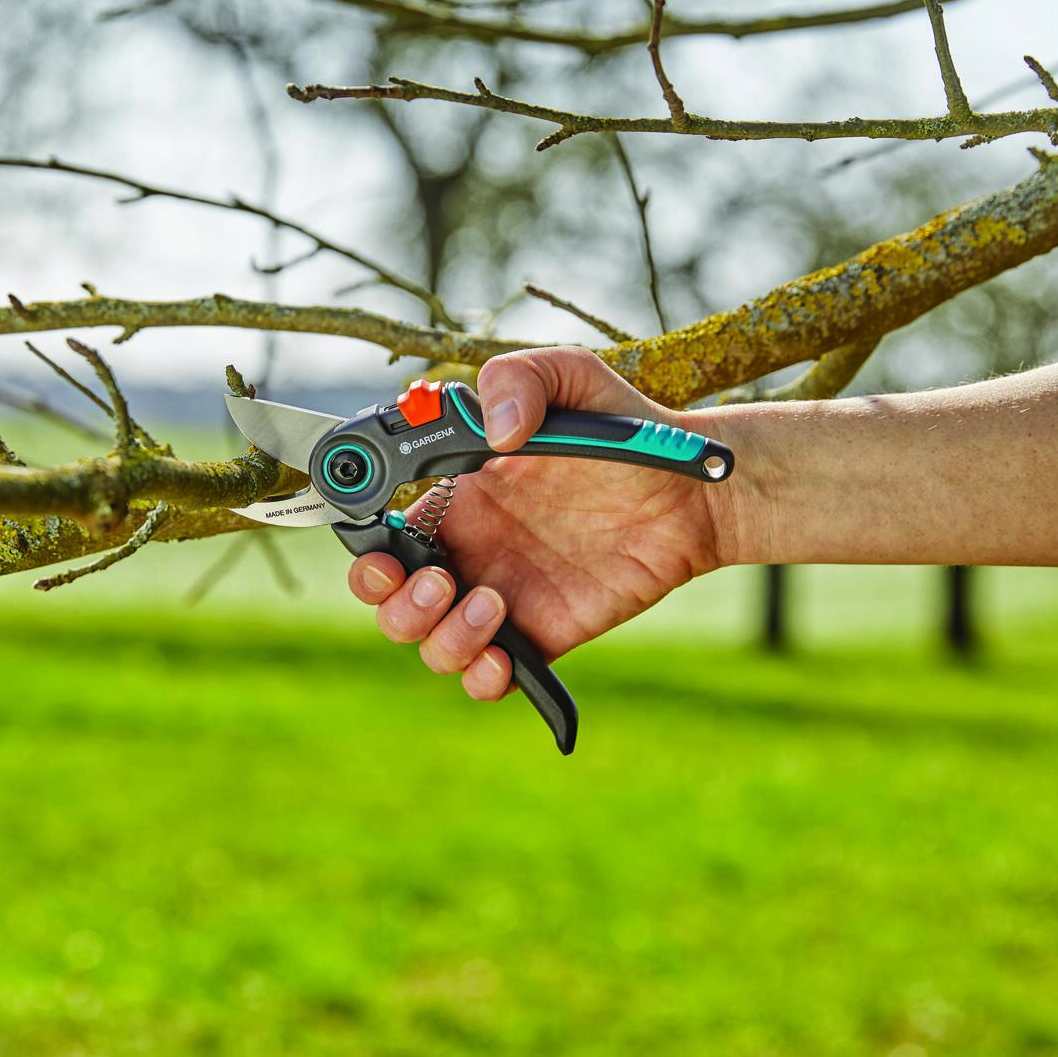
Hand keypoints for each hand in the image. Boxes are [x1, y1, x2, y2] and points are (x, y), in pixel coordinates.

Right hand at [346, 347, 724, 701]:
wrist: (693, 490)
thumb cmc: (625, 429)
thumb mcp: (570, 377)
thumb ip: (519, 379)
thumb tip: (494, 435)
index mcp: (457, 497)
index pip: (379, 529)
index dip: (364, 544)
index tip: (378, 542)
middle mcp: (470, 551)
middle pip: (387, 598)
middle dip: (391, 599)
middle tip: (439, 579)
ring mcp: (502, 597)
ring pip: (429, 643)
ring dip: (440, 635)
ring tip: (491, 605)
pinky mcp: (542, 636)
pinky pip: (487, 679)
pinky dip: (480, 679)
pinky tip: (503, 657)